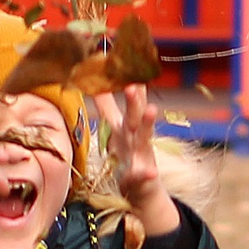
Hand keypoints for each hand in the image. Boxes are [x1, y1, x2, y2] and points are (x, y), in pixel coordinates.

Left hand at [97, 84, 179, 236]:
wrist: (142, 186)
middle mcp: (135, 135)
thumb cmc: (127, 153)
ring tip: (152, 110)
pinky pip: (143, 175)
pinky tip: (151, 172)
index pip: (124, 99)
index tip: (121, 62)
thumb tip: (95, 81)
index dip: (122, 82)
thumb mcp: (115, 127)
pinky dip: (147, 173)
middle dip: (134, 99)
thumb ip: (107, 105)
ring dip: (148, 124)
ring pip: (144, 137)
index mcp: (125, 123)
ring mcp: (141, 154)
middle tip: (132, 81)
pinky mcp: (142, 176)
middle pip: (134, 114)